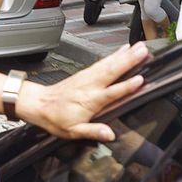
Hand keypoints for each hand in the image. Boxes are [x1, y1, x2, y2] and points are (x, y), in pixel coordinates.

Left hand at [17, 43, 148, 140]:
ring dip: (124, 54)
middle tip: (143, 51)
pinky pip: (102, 62)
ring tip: (138, 47)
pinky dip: (114, 55)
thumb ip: (93, 131)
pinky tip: (123, 50)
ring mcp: (87, 77)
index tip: (140, 79)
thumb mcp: (73, 131)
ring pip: (109, 64)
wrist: (38, 104)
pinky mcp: (85, 73)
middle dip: (129, 61)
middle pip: (112, 71)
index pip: (111, 93)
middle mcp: (90, 86)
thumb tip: (109, 134)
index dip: (126, 87)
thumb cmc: (55, 118)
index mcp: (89, 101)